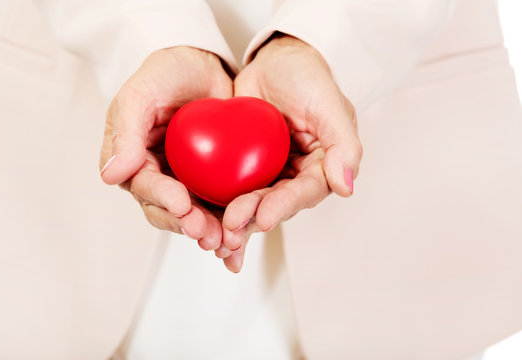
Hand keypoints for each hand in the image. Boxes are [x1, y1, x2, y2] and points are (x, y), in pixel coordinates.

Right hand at [99, 47, 231, 249]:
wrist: (202, 67)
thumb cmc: (165, 75)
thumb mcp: (139, 94)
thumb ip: (125, 132)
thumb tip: (111, 176)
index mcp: (132, 162)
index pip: (144, 186)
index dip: (161, 198)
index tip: (181, 204)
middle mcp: (158, 178)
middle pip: (169, 210)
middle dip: (187, 224)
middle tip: (206, 233)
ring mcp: (185, 182)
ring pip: (195, 215)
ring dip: (210, 231)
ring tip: (227, 241)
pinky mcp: (212, 182)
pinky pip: (220, 205)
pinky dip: (230, 221)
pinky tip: (243, 235)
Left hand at [216, 34, 362, 271]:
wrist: (274, 61)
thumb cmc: (306, 77)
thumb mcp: (329, 104)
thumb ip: (343, 144)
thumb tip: (346, 188)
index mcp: (321, 168)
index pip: (304, 192)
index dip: (283, 207)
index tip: (263, 218)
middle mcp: (295, 176)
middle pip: (274, 204)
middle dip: (252, 217)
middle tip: (231, 225)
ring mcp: (268, 174)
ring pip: (251, 202)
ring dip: (234, 220)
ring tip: (215, 233)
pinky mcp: (243, 169)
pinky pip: (230, 189)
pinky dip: (217, 208)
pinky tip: (201, 221)